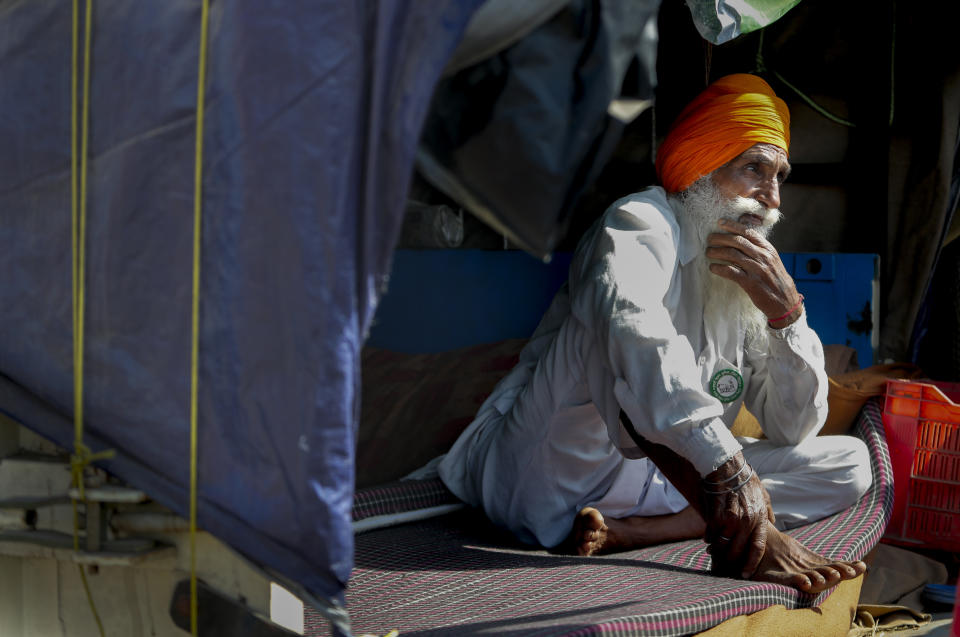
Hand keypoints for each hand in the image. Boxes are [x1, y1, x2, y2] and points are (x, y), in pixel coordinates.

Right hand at [701, 454, 771, 577]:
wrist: (726, 466)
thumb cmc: (745, 480)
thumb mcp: (763, 495)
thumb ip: (767, 512)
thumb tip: (773, 523)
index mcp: (759, 519)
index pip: (757, 548)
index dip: (750, 563)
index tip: (745, 573)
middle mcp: (746, 522)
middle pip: (737, 550)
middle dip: (731, 560)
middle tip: (726, 566)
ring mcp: (729, 519)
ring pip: (722, 544)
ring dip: (717, 551)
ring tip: (714, 554)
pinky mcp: (715, 515)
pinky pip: (710, 533)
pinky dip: (708, 538)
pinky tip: (707, 539)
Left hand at [705, 219, 800, 323]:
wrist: (785, 301)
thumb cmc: (775, 279)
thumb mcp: (771, 260)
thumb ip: (759, 249)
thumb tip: (742, 238)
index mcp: (768, 249)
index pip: (749, 232)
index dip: (733, 226)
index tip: (720, 222)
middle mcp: (763, 257)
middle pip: (738, 241)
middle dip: (721, 238)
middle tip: (709, 238)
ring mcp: (756, 269)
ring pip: (732, 254)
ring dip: (717, 252)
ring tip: (708, 252)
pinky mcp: (750, 283)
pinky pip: (731, 271)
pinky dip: (719, 268)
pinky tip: (712, 268)